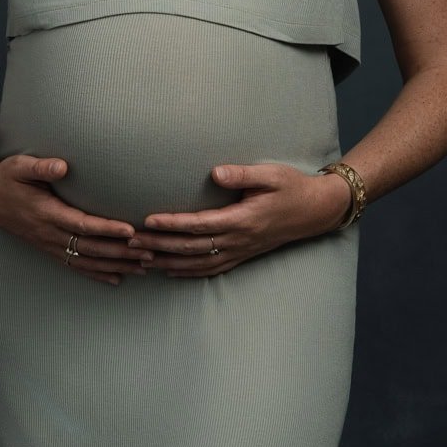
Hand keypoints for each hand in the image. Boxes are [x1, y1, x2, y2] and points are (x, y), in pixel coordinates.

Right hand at [0, 153, 155, 285]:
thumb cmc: (7, 178)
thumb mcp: (19, 166)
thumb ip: (40, 166)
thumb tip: (63, 166)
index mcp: (46, 212)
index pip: (82, 224)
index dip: (107, 228)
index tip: (130, 230)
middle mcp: (50, 233)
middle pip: (91, 247)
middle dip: (121, 251)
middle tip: (149, 252)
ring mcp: (50, 244)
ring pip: (87, 260)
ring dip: (116, 265)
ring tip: (143, 267)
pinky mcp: (50, 248)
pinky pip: (76, 265)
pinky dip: (97, 273)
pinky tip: (117, 279)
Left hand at [126, 163, 353, 276]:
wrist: (316, 211)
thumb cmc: (291, 187)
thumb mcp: (271, 175)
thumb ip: (242, 175)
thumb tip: (215, 173)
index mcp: (243, 219)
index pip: (199, 224)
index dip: (172, 224)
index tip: (148, 221)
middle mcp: (238, 240)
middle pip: (191, 247)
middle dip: (160, 246)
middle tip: (131, 242)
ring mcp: (240, 251)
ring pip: (197, 263)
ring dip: (168, 262)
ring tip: (141, 259)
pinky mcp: (242, 255)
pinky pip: (210, 269)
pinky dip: (187, 272)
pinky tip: (170, 272)